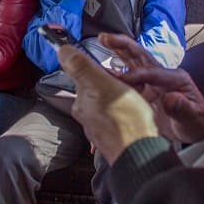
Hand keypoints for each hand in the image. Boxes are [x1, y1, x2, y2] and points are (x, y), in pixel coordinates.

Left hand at [58, 45, 157, 163]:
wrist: (142, 154)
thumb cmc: (126, 120)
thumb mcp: (103, 85)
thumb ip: (81, 67)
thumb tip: (62, 50)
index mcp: (82, 101)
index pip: (84, 75)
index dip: (101, 69)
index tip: (115, 73)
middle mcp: (86, 116)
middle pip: (97, 89)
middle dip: (112, 84)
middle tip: (130, 87)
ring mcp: (99, 128)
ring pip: (108, 103)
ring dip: (120, 98)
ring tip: (136, 101)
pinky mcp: (113, 137)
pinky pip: (118, 118)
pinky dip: (126, 113)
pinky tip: (136, 115)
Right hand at [98, 33, 203, 142]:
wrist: (195, 131)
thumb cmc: (197, 124)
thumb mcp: (195, 118)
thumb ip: (184, 108)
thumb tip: (171, 99)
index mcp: (176, 78)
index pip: (152, 72)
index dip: (134, 74)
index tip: (118, 79)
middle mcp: (163, 76)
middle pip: (141, 56)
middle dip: (123, 45)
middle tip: (106, 37)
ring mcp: (153, 82)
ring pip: (133, 62)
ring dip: (118, 51)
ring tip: (102, 41)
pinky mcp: (145, 91)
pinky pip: (128, 78)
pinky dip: (115, 72)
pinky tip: (101, 70)